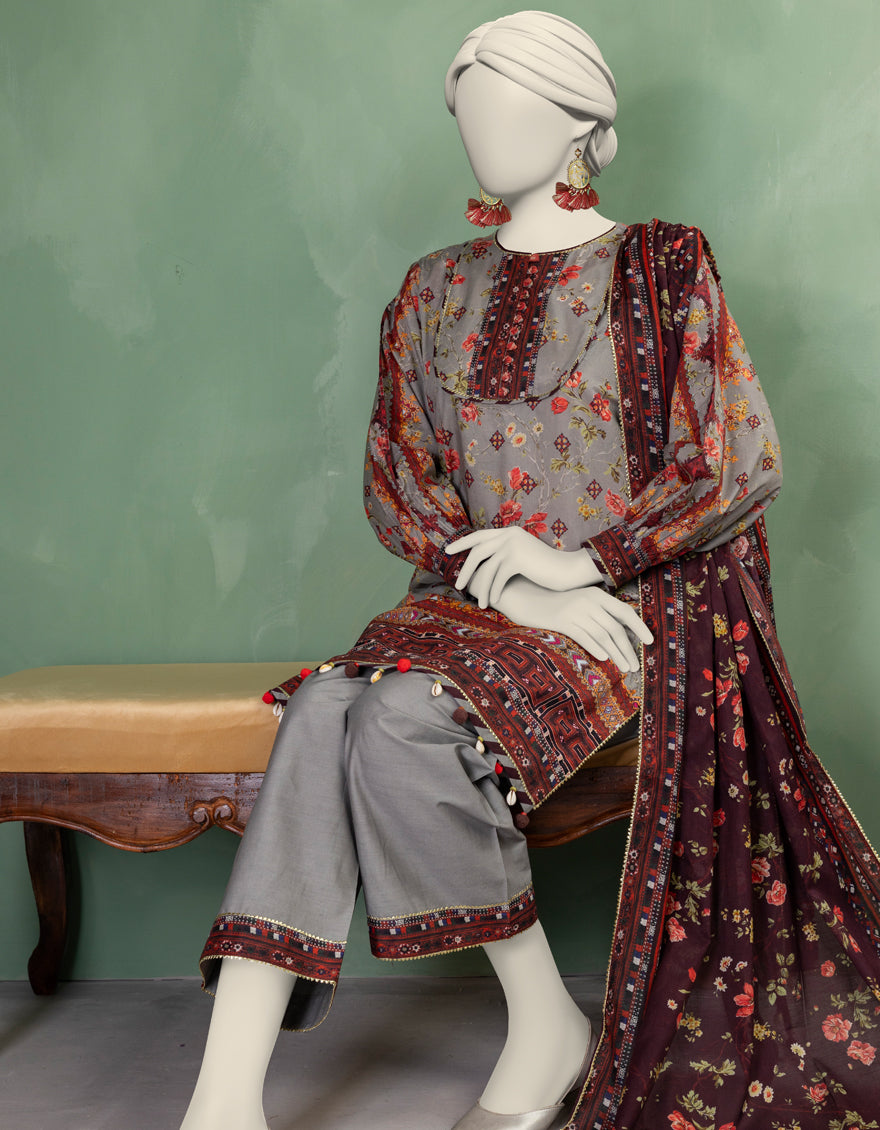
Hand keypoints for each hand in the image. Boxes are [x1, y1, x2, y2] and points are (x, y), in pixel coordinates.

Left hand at [446, 527, 601, 608]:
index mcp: (509, 532)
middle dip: (465, 569)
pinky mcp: (517, 558)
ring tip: (478, 602)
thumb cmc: (547, 568)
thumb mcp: (524, 556)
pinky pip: (498, 577)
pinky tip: (491, 602)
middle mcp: (509, 535)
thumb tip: (485, 564)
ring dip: (480, 587)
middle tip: (457, 584)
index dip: (462, 543)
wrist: (569, 570)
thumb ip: (507, 554)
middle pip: (477, 551)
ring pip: (486, 567)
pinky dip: (493, 591)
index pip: (480, 536)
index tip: (447, 551)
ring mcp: (512, 545)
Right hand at [490, 576, 652, 672]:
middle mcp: (589, 600)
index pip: (625, 612)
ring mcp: (576, 610)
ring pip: (603, 635)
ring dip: (616, 654)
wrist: (528, 598)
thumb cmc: (556, 604)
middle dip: (627, 649)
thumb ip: (598, 612)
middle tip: (635, 666)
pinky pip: (584, 636)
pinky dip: (596, 648)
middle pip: (615, 628)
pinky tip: (604, 658)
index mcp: (597, 595)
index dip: (639, 627)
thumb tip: (618, 634)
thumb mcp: (580, 602)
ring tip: (624, 668)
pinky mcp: (562, 620)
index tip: (650, 642)